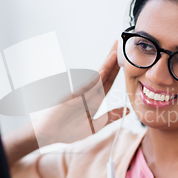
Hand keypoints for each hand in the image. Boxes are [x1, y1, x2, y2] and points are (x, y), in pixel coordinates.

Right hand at [3, 41, 126, 163]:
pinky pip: (83, 87)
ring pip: (95, 76)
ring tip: (115, 52)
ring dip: (105, 65)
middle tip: (119, 43)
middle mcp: (88, 92)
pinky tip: (102, 72)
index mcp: (95, 99)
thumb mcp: (95, 125)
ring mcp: (79, 92)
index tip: (125, 59)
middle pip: (103, 73)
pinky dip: (93, 80)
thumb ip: (110, 117)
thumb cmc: (69, 130)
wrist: (49, 134)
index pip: (108, 81)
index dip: (117, 70)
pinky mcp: (71, 96)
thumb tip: (128, 111)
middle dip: (112, 59)